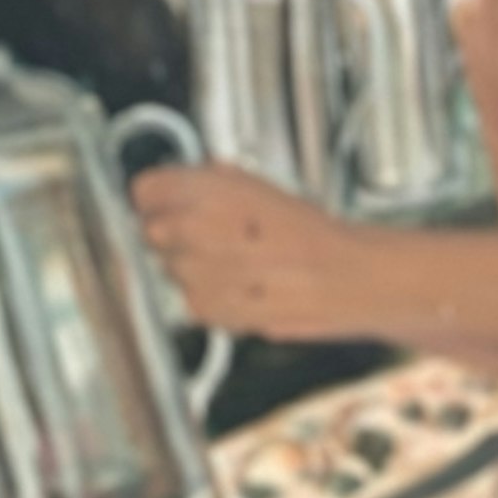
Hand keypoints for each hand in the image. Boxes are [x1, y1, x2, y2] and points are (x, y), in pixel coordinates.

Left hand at [132, 157, 372, 339]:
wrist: (352, 278)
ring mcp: (208, 274)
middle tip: (206, 238)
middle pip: (152, 232)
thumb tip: (172, 192)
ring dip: (193, 270)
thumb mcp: (257, 185)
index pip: (145, 190)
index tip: (164, 203)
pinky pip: (192, 304)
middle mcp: (205, 229)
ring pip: (170, 271)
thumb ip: (206, 184)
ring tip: (235, 267)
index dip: (155, 198)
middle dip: (171, 235)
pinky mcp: (218, 313)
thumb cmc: (312, 235)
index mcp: (213, 188)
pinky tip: (241, 290)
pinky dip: (210, 299)